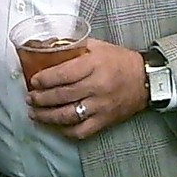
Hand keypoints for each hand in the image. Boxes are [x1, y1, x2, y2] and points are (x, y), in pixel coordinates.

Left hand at [25, 39, 146, 138]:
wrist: (147, 80)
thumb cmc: (119, 61)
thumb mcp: (97, 46)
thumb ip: (73, 46)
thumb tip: (46, 46)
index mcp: (94, 65)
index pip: (64, 74)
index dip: (45, 79)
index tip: (34, 81)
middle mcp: (97, 87)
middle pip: (62, 96)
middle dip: (41, 98)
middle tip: (29, 98)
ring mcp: (101, 106)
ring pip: (68, 115)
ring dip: (47, 116)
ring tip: (34, 113)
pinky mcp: (105, 120)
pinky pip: (82, 131)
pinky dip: (65, 130)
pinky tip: (54, 126)